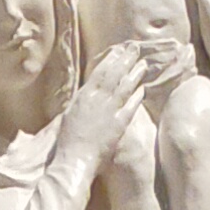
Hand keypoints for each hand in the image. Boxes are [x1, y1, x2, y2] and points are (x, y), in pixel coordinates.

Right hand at [55, 39, 150, 179]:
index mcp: (83, 96)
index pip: (100, 72)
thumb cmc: (67, 143)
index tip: (119, 50)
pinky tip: (143, 88)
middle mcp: (97, 100)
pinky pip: (130, 107)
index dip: (111, 59)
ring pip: (124, 87)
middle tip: (135, 48)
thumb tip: (82, 98)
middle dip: (125, 59)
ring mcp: (108, 112)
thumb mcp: (68, 117)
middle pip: (114, 74)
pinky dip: (137, 96)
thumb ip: (78, 105)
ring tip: (143, 64)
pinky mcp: (118, 125)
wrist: (74, 161)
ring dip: (134, 74)